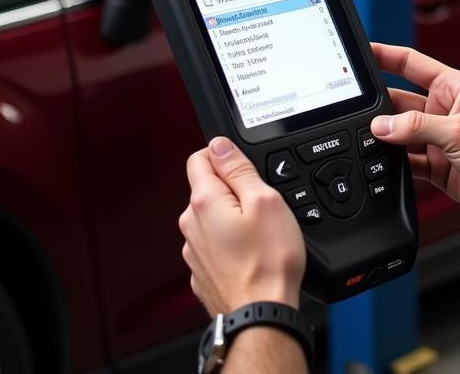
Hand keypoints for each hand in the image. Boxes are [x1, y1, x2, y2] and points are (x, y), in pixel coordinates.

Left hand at [179, 137, 304, 314]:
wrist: (261, 314)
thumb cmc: (268, 262)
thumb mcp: (265, 200)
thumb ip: (239, 169)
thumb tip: (220, 145)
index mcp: (204, 203)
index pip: (200, 157)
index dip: (225, 154)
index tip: (246, 167)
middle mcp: (191, 226)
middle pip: (207, 188)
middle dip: (233, 188)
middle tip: (262, 204)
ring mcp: (194, 251)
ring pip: (212, 217)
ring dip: (232, 216)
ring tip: (260, 233)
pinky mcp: (202, 271)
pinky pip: (214, 243)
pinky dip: (230, 241)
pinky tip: (251, 252)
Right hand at [370, 43, 459, 225]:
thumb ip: (417, 128)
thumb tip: (382, 125)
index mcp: (455, 88)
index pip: (412, 64)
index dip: (386, 55)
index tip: (361, 51)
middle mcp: (445, 110)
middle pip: (401, 101)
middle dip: (379, 106)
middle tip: (352, 110)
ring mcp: (441, 139)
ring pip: (401, 133)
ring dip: (385, 138)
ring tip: (364, 140)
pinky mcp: (438, 166)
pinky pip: (407, 160)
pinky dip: (394, 164)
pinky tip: (381, 166)